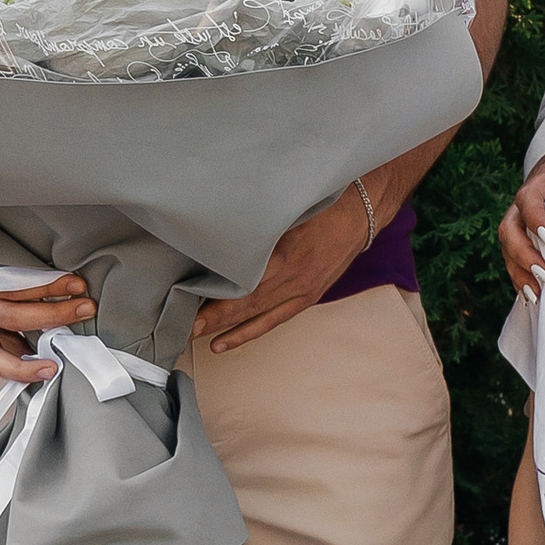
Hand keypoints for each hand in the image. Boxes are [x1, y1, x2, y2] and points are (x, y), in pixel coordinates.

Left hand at [200, 186, 375, 352]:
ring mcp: (303, 292)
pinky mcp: (308, 297)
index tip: (189, 305)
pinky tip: (227, 340)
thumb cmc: (324, 203)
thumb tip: (219, 232)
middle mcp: (294, 280)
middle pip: (246, 306)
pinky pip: (275, 320)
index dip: (216, 300)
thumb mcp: (288, 209)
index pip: (243, 286)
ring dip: (227, 331)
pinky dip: (250, 332)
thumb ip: (257, 224)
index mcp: (286, 257)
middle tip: (183, 330)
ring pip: (258, 318)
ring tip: (198, 339)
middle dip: (214, 320)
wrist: (361, 213)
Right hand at [500, 143, 544, 295]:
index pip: (529, 195)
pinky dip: (519, 275)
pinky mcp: (523, 230)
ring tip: (536, 294)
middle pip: (509, 225)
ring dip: (518, 270)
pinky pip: (512, 254)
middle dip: (523, 253)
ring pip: (507, 244)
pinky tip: (531, 296)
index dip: (534, 217)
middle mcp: (528, 194)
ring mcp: (522, 214)